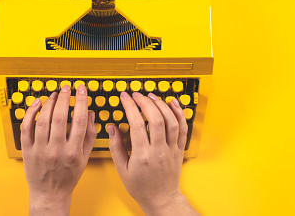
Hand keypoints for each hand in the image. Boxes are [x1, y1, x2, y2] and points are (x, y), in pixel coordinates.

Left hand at [21, 84, 96, 215]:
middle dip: (64, 98)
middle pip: (59, 117)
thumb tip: (90, 112)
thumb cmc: (68, 176)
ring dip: (49, 103)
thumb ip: (90, 134)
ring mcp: (40, 150)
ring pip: (42, 120)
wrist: (50, 193)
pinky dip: (30, 113)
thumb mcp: (85, 157)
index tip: (81, 89)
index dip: (81, 101)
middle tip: (66, 88)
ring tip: (54, 95)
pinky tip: (37, 103)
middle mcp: (56, 150)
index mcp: (73, 151)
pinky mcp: (27, 150)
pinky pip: (26, 127)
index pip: (79, 120)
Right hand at [108, 92, 198, 215]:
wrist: (161, 199)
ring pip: (171, 121)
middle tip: (136, 94)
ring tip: (151, 96)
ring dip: (161, 105)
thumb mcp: (122, 169)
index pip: (136, 124)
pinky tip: (173, 103)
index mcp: (142, 155)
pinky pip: (183, 129)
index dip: (130, 106)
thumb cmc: (141, 187)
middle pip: (156, 119)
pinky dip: (180, 113)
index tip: (124, 97)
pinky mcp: (180, 149)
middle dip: (145, 102)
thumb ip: (116, 146)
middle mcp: (159, 151)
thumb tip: (111, 127)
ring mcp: (171, 149)